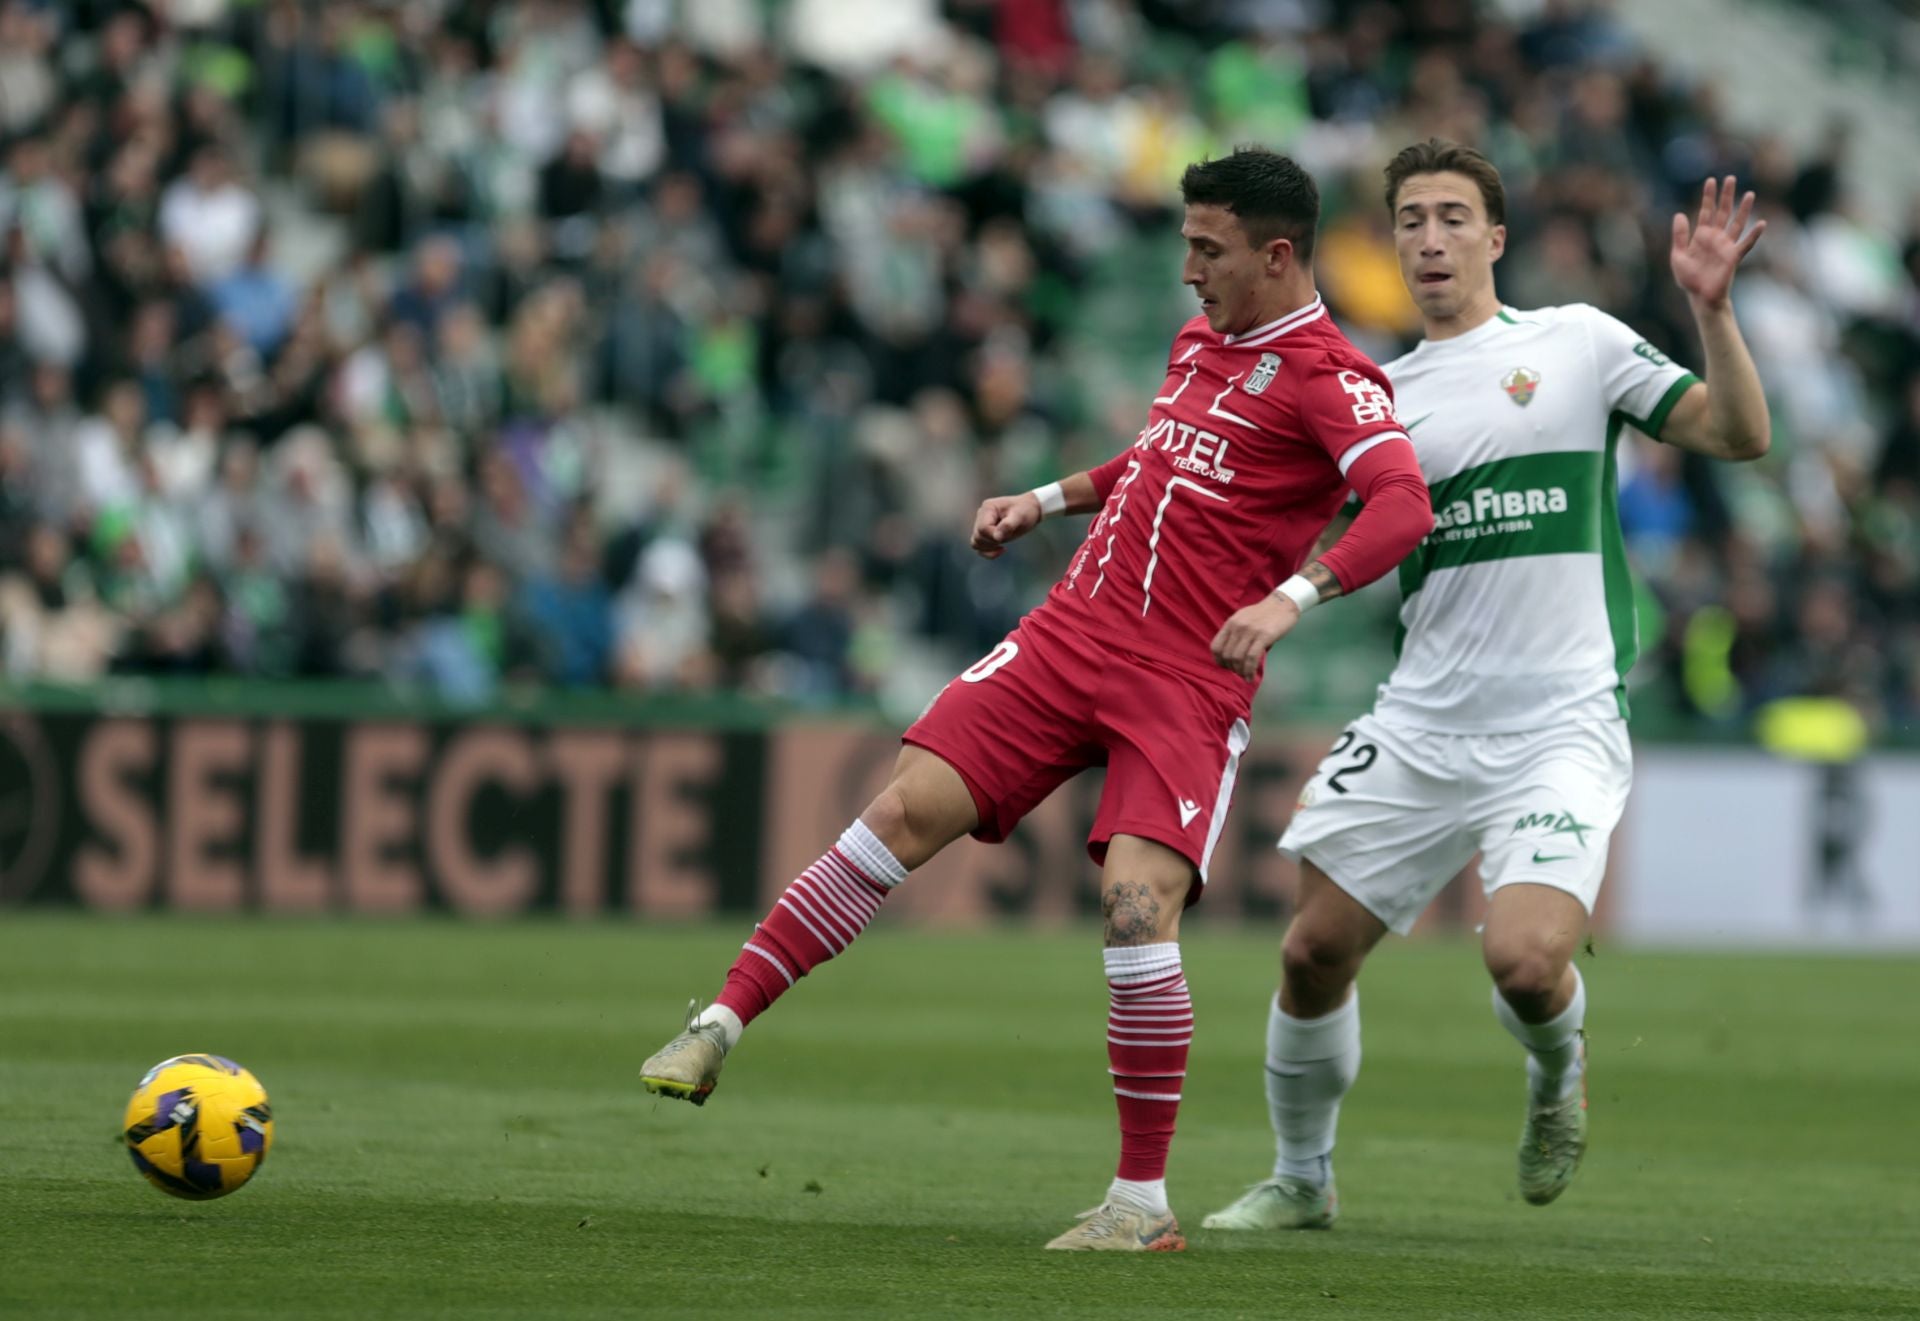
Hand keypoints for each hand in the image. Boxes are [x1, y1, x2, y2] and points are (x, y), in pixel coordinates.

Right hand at [970, 493, 1041, 558]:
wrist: (1030, 510)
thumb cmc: (1026, 510)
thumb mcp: (1020, 516)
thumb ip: (1008, 525)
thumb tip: (997, 537)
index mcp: (988, 508)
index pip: (983, 528)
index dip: (993, 536)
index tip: (1007, 536)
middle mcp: (981, 515)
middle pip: (978, 536)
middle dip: (992, 542)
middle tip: (1008, 537)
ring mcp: (982, 524)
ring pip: (976, 543)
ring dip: (989, 548)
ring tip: (1004, 545)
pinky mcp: (986, 533)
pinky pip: (979, 547)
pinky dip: (988, 552)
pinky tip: (1001, 550)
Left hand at [1210, 594, 1299, 679]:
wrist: (1283, 604)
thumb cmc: (1264, 614)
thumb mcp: (1243, 619)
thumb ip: (1235, 633)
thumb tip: (1230, 654)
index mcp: (1231, 623)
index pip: (1216, 646)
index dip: (1219, 660)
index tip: (1226, 667)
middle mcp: (1238, 627)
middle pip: (1227, 655)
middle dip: (1231, 668)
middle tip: (1239, 673)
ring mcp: (1250, 631)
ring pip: (1238, 658)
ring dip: (1240, 671)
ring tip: (1246, 676)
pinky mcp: (1264, 636)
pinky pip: (1251, 658)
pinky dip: (1250, 670)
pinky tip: (1251, 677)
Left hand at [1671, 175, 1764, 309]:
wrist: (1700, 296)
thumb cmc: (1689, 278)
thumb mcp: (1678, 256)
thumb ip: (1679, 236)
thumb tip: (1679, 214)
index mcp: (1701, 236)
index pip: (1706, 211)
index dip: (1708, 197)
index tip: (1711, 180)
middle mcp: (1716, 237)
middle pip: (1723, 212)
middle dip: (1726, 196)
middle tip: (1730, 178)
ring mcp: (1726, 246)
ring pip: (1737, 223)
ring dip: (1743, 209)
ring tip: (1750, 194)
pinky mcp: (1733, 257)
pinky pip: (1746, 244)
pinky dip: (1754, 234)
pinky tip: (1762, 223)